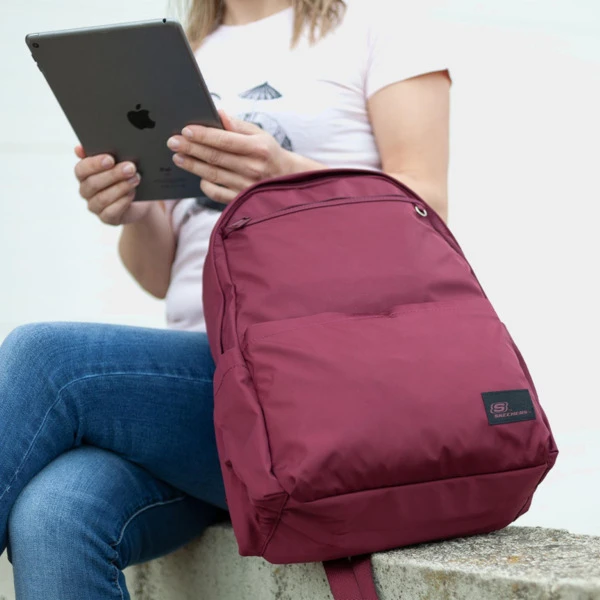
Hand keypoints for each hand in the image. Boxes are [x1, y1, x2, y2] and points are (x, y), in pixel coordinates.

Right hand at [74, 145, 152, 225]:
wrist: (140, 198)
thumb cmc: (125, 176)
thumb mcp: (117, 162)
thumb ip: (103, 153)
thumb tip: (79, 149)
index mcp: (84, 174)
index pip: (81, 169)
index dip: (95, 164)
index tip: (110, 159)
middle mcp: (86, 191)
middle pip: (93, 183)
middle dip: (113, 175)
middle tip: (130, 167)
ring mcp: (94, 206)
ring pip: (102, 198)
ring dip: (121, 187)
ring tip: (135, 179)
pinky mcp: (106, 218)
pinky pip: (110, 212)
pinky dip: (122, 202)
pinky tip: (132, 194)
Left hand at [166, 110, 296, 203]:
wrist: (287, 180)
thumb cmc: (270, 153)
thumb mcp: (260, 135)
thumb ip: (238, 125)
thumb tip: (218, 113)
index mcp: (258, 148)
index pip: (224, 140)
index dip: (203, 135)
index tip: (186, 130)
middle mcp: (253, 168)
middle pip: (214, 157)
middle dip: (191, 148)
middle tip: (172, 142)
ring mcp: (246, 187)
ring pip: (212, 175)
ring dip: (192, 165)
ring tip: (178, 156)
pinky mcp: (241, 200)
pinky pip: (217, 193)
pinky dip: (205, 184)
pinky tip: (197, 175)